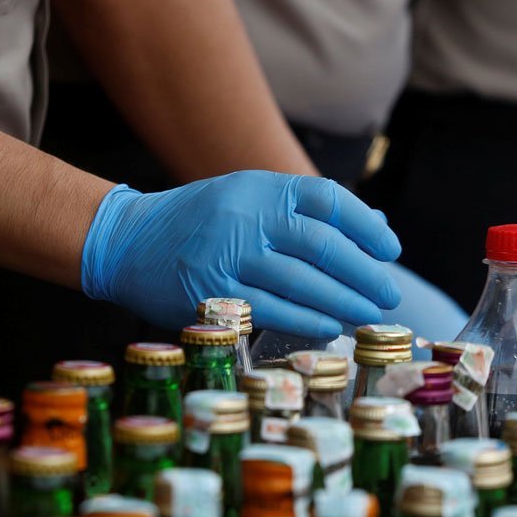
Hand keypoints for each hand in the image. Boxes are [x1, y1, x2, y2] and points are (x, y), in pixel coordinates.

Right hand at [81, 172, 401, 336]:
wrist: (126, 240)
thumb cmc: (198, 221)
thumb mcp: (248, 198)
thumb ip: (305, 212)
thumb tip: (377, 226)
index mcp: (261, 189)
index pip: (329, 201)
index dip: (367, 226)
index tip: (390, 249)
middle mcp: (247, 218)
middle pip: (324, 246)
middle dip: (365, 274)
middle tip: (389, 294)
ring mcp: (229, 256)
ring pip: (303, 282)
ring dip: (344, 303)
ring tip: (369, 315)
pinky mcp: (212, 294)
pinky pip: (272, 310)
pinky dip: (307, 320)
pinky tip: (329, 327)